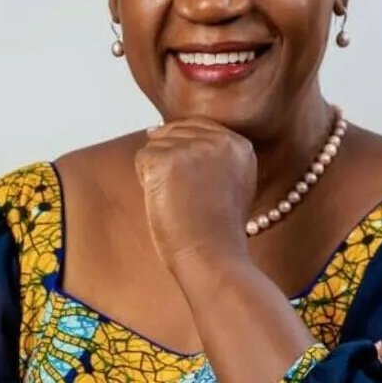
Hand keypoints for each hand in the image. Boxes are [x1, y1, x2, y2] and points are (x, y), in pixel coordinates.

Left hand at [135, 117, 256, 275]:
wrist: (212, 256)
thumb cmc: (215, 230)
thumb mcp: (230, 182)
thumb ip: (209, 154)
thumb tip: (157, 128)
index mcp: (239, 145)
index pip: (197, 126)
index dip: (182, 149)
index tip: (187, 180)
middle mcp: (219, 140)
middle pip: (173, 132)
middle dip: (169, 160)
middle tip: (185, 196)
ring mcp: (192, 147)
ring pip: (155, 145)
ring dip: (157, 172)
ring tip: (179, 201)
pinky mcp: (166, 159)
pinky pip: (142, 158)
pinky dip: (145, 181)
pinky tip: (166, 201)